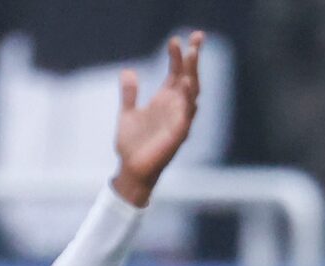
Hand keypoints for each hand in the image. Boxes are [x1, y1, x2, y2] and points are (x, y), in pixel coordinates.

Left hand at [111, 32, 202, 206]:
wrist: (131, 170)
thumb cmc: (132, 145)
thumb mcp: (127, 113)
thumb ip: (130, 94)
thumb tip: (128, 71)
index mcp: (164, 101)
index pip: (176, 72)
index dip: (177, 56)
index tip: (174, 40)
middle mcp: (175, 107)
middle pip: (189, 77)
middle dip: (193, 58)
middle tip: (197, 36)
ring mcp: (179, 119)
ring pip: (192, 92)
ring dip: (192, 73)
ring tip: (192, 53)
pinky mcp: (178, 133)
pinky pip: (187, 113)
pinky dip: (187, 98)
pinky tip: (185, 82)